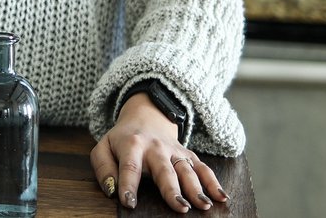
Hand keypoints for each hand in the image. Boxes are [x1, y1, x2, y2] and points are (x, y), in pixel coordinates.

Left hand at [91, 92, 226, 212]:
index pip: (129, 167)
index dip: (128, 184)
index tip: (129, 203)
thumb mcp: (103, 148)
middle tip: (180, 207)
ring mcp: (174, 151)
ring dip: (196, 188)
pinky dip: (214, 182)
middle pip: (164, 170)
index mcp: (131, 145)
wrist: (144, 118)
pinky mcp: (188, 155)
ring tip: (203, 205)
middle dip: (172, 189)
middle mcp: (155, 148)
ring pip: (187, 170)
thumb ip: (103, 168)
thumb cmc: (121, 140)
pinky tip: (221, 197)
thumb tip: (112, 190)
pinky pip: (203, 168)